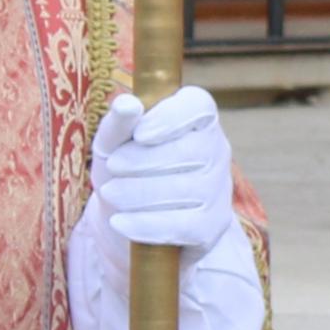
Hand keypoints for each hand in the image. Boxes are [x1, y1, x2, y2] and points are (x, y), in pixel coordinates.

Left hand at [90, 85, 237, 251]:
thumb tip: (127, 105)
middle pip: (189, 151)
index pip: (199, 106)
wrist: (132, 219)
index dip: (171, 118)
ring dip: (138, 192)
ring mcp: (219, 189)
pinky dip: (146, 224)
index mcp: (196, 119)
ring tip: (111, 194)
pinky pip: (182, 224)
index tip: (139, 134)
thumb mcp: (112, 144)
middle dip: (143, 161)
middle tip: (113, 167)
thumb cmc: (124, 169)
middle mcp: (217, 150)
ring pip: (184, 189)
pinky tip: (120, 222)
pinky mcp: (213, 225)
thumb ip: (117, 124)